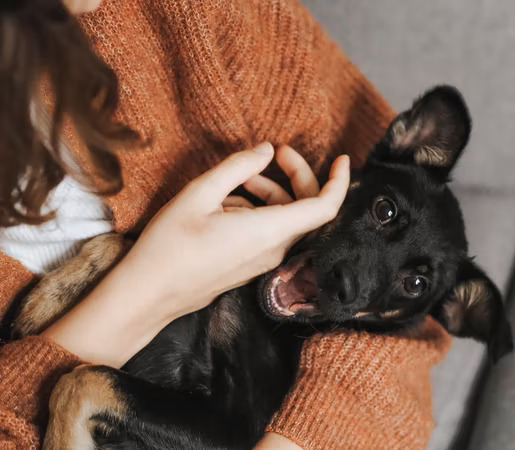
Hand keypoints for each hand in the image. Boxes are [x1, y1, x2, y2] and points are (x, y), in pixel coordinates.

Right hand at [123, 142, 348, 319]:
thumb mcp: (199, 194)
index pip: (325, 208)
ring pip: (285, 219)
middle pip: (306, 209)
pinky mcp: (252, 266)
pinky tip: (226, 202)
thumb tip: (266, 151)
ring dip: (271, 192)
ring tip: (239, 178)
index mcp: (269, 231)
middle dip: (297, 175)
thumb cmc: (169, 245)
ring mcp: (264, 261)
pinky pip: (269, 232)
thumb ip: (237, 167)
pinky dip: (258, 209)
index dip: (339, 182)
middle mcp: (274, 249)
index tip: (342, 158)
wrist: (149, 295)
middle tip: (275, 153)